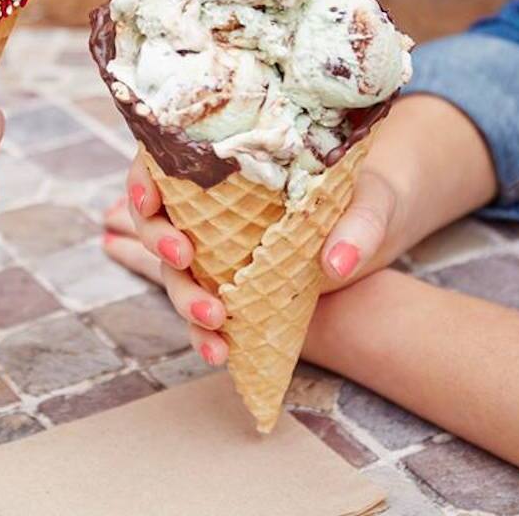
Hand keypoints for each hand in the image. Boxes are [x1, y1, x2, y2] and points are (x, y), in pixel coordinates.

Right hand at [102, 94, 495, 363]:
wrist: (376, 233)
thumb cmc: (366, 197)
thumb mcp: (371, 201)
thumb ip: (359, 226)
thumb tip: (336, 263)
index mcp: (227, 166)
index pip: (161, 165)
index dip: (142, 181)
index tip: (150, 201)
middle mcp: (210, 208)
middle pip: (157, 222)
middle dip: (157, 242)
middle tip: (181, 257)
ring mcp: (217, 252)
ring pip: (176, 274)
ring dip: (184, 300)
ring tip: (213, 322)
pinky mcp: (232, 289)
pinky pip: (204, 313)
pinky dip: (205, 335)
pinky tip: (219, 353)